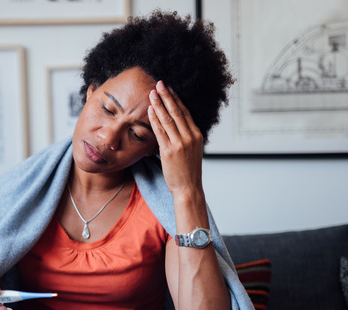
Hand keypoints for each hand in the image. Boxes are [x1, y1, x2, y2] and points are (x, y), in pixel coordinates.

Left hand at [147, 81, 204, 196]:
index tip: (170, 89)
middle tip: (159, 84)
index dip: (176, 99)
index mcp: (197, 135)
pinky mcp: (169, 151)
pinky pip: (160, 131)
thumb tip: (177, 126)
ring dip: (159, 105)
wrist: (188, 188)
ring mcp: (180, 144)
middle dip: (167, 96)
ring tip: (152, 93)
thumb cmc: (188, 171)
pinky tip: (150, 110)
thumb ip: (186, 137)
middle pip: (177, 112)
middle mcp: (190, 137)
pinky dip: (154, 119)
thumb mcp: (192, 151)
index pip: (186, 113)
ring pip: (168, 119)